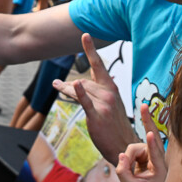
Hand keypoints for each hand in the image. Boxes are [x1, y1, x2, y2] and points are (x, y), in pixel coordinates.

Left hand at [52, 33, 135, 164]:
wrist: (124, 145)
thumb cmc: (114, 125)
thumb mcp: (107, 104)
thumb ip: (93, 92)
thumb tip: (75, 83)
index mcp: (111, 88)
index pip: (99, 65)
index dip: (90, 49)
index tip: (85, 35)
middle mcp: (109, 92)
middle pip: (82, 81)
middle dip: (68, 84)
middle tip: (57, 84)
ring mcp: (104, 103)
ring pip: (78, 91)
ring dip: (66, 89)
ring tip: (57, 86)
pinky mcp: (97, 115)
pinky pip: (85, 102)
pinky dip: (79, 93)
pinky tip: (74, 85)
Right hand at [116, 104, 167, 181]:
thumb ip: (123, 173)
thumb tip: (120, 155)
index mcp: (161, 168)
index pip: (156, 154)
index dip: (152, 144)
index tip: (151, 135)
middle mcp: (158, 157)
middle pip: (145, 140)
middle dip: (144, 123)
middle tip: (144, 105)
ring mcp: (153, 153)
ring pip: (132, 148)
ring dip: (126, 160)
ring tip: (131, 176)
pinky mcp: (147, 151)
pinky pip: (131, 150)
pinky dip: (127, 158)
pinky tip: (135, 149)